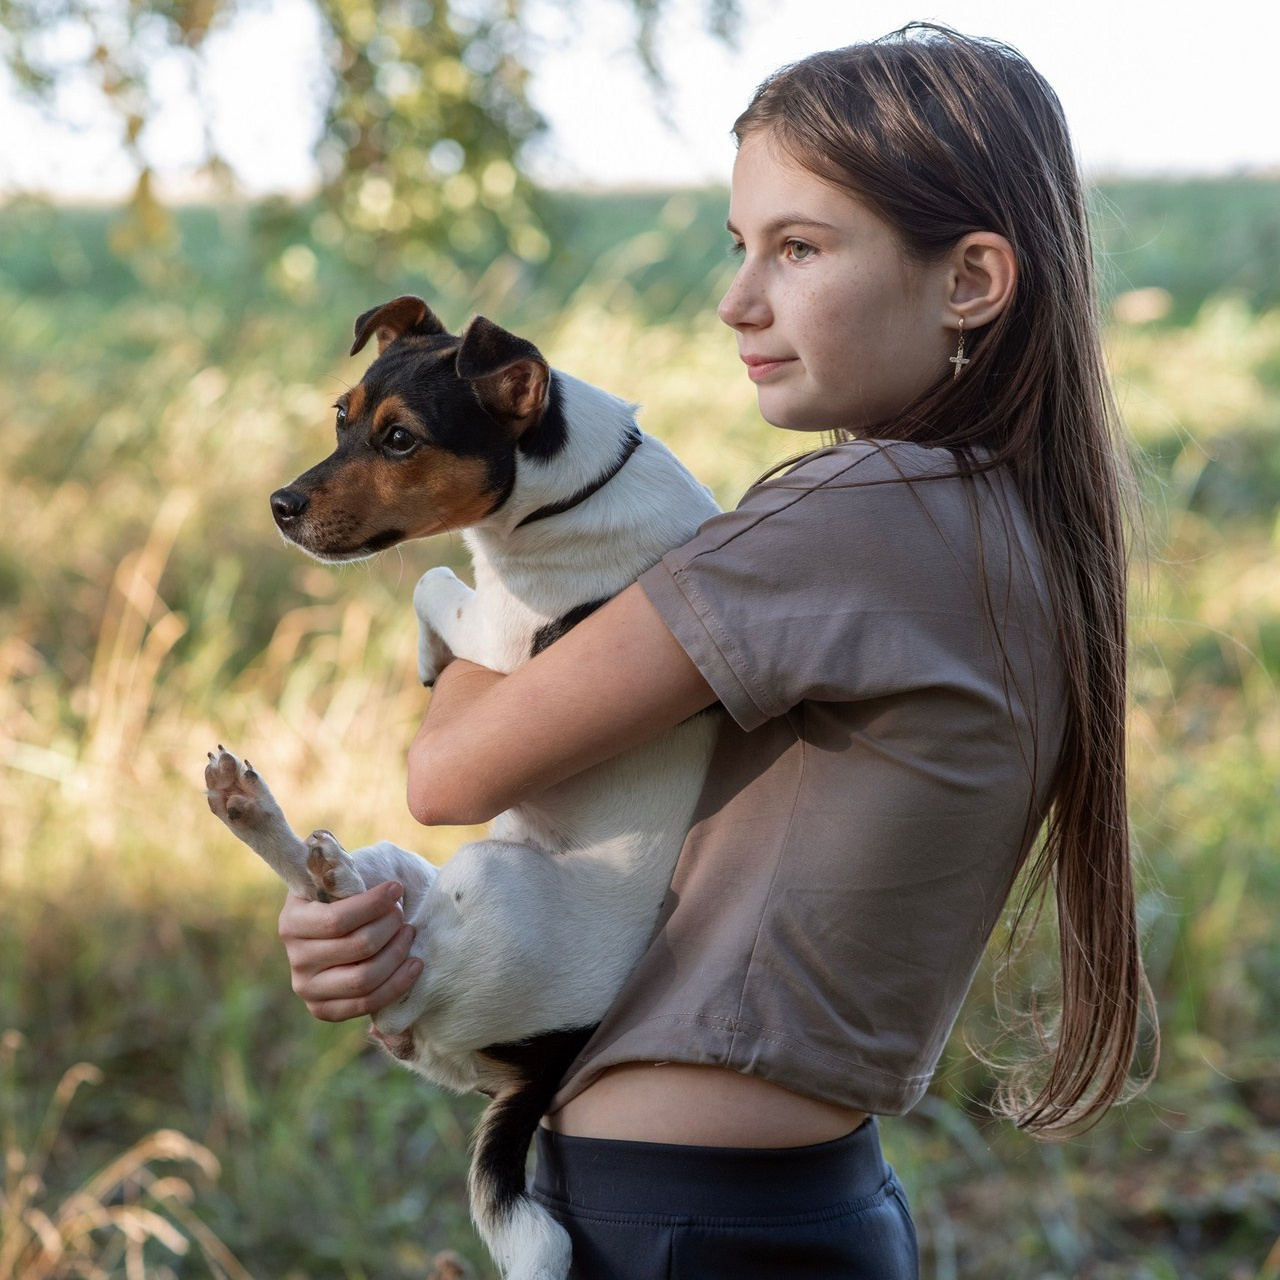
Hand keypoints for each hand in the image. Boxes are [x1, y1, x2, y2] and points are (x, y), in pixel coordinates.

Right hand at [278, 881, 422, 1021]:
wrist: (349, 927)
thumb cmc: (351, 895)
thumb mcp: (345, 876)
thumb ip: (346, 872)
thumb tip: (348, 868)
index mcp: (293, 919)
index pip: (336, 919)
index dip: (373, 904)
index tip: (397, 888)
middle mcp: (295, 956)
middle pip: (357, 947)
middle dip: (390, 926)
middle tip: (402, 913)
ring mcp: (306, 987)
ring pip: (364, 978)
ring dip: (397, 953)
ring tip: (409, 933)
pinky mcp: (323, 1009)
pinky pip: (367, 1004)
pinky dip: (397, 984)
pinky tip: (414, 964)